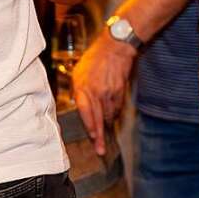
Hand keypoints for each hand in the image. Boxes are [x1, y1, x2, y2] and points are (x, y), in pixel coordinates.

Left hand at [72, 31, 136, 154]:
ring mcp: (110, 92)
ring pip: (109, 114)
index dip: (90, 125)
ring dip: (106, 123)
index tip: (93, 136)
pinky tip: (111, 114)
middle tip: (100, 150)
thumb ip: (78, 89)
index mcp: (84, 87)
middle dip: (99, 136)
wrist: (115, 46)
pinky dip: (113, 112)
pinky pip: (116, 107)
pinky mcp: (120, 91)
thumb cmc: (95, 58)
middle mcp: (97, 92)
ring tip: (104, 132)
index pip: (86, 111)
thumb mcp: (79, 71)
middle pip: (99, 118)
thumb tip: (78, 103)